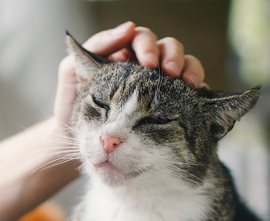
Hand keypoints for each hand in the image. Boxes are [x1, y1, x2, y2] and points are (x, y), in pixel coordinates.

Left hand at [54, 22, 205, 128]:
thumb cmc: (71, 106)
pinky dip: (198, 89)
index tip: (148, 62)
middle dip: (171, 56)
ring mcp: (158, 86)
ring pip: (184, 64)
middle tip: (170, 73)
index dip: (147, 44)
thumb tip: (127, 28)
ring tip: (188, 83)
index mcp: (122, 56)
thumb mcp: (72, 73)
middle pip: (167, 48)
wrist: (73, 143)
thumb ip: (95, 47)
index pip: (140, 38)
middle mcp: (143, 68)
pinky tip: (197, 95)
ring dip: (189, 68)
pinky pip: (190, 92)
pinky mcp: (170, 105)